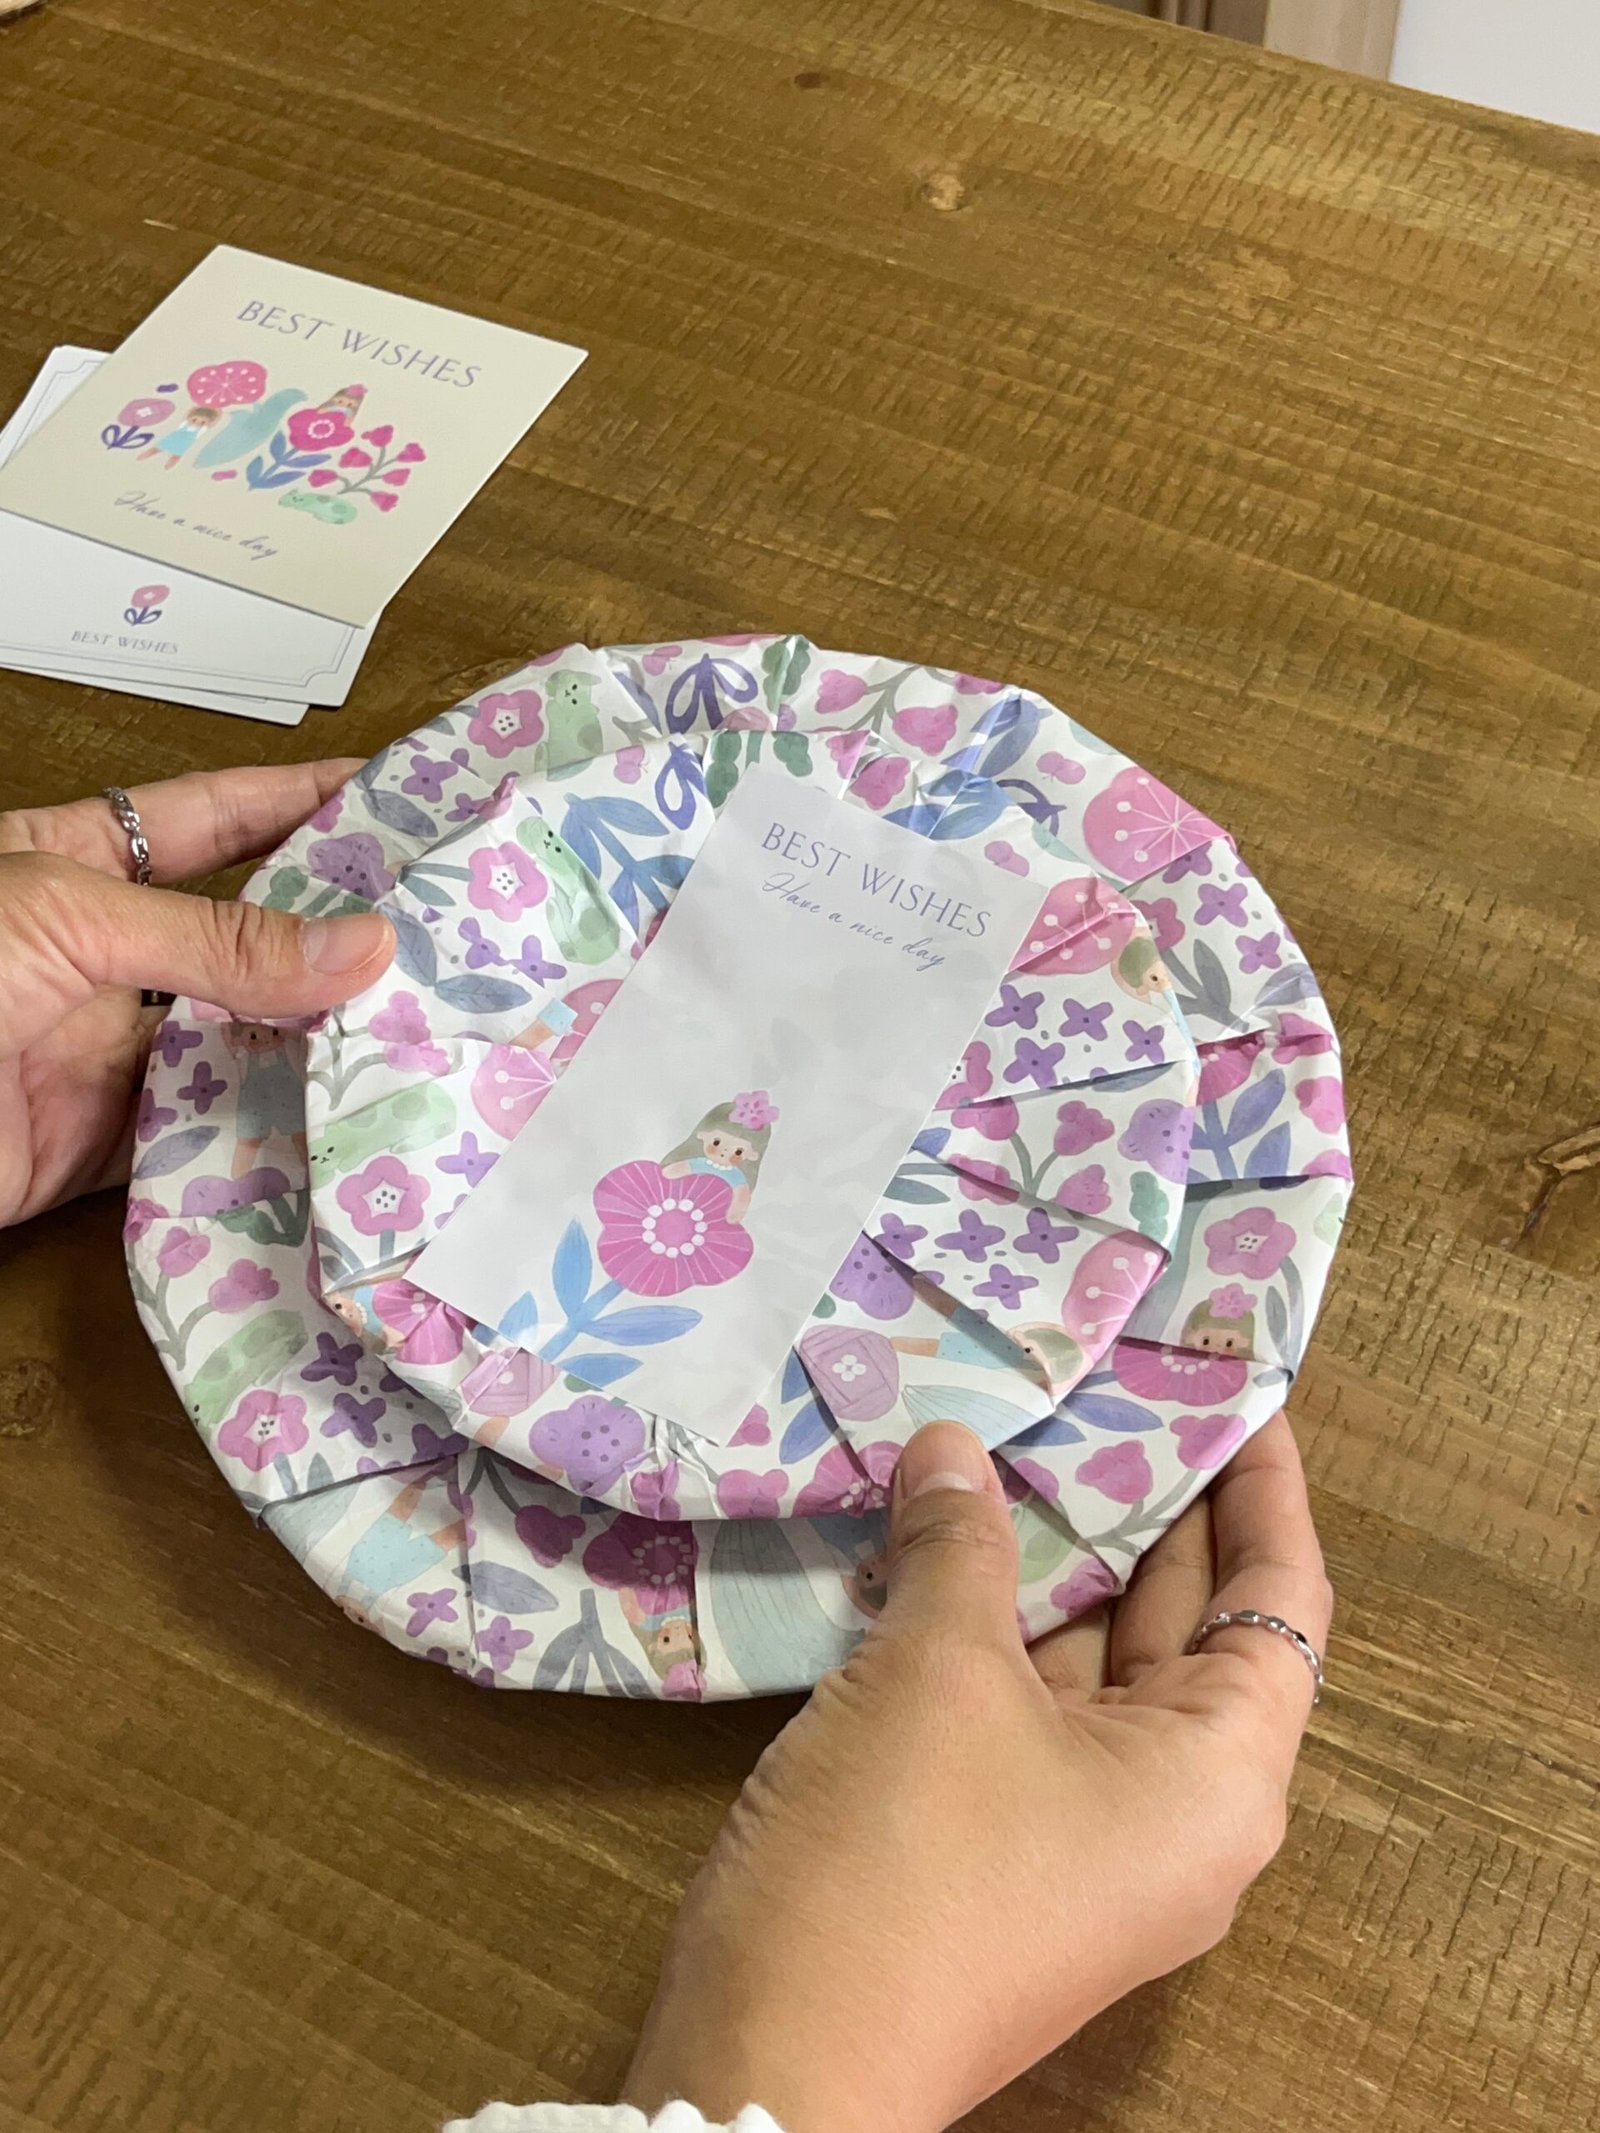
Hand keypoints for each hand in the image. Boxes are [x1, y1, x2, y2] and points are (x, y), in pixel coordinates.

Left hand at [0, 763, 393, 1226]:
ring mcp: (110, 1048)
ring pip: (244, 1035)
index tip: (401, 793)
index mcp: (74, 862)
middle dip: (338, 927)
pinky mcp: (113, 1142)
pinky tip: (356, 1111)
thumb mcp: (65, 919)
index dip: (303, 800)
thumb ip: (216, 937)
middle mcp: (104, 954)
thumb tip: (361, 947)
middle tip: (449, 922)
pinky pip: (217, 1131)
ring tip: (433, 1017)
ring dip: (323, 1034)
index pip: (215, 818)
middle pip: (244, 932)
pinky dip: (282, 1128)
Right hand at [625, 1414, 1331, 2131]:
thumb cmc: (904, 1856)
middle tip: (1109, 1388)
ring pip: (1094, 1664)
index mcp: (1218, 1776)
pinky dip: (995, 1623)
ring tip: (1020, 1435)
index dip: (1263, 1489)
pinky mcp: (1003, 1848)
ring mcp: (1086, 1836)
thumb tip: (952, 1447)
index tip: (1236, 1392)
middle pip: (1189, 1627)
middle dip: (1145, 1506)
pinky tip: (939, 1541)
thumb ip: (962, 1543)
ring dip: (1055, 1560)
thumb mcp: (938, 1671)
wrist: (779, 2054)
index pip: (1279, 1600)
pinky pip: (1026, 1707)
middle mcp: (1176, 1812)